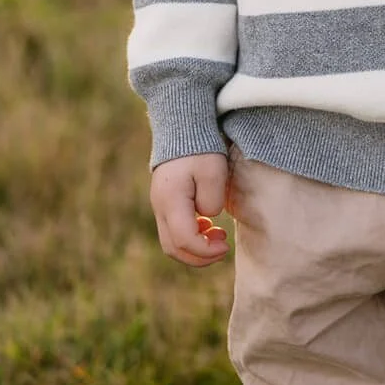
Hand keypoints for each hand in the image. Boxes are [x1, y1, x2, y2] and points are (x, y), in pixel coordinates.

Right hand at [150, 152, 230, 266]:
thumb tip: (208, 218)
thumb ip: (212, 200)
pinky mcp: (164, 202)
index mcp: (171, 200)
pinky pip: (172, 230)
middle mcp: (160, 206)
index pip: (184, 240)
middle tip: (223, 248)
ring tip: (218, 237)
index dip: (205, 250)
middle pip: (173, 248)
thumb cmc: (201, 148)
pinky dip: (189, 236)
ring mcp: (159, 205)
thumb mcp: (213, 171)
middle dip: (199, 256)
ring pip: (171, 242)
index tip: (225, 246)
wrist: (183, 127)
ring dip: (194, 248)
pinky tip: (207, 226)